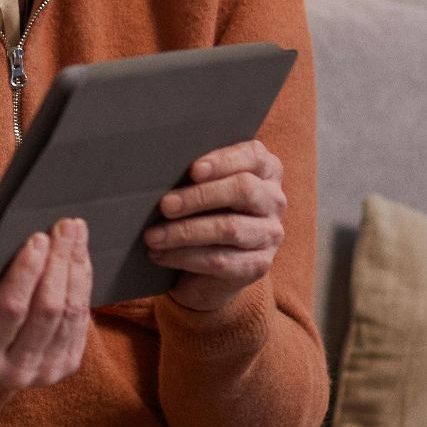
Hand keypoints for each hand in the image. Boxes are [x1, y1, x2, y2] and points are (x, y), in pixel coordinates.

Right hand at [0, 216, 91, 392]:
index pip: (8, 311)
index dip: (25, 273)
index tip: (35, 237)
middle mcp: (14, 373)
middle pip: (46, 310)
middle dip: (57, 262)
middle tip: (62, 224)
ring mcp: (44, 372)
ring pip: (69, 312)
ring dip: (75, 266)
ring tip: (73, 229)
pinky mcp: (66, 364)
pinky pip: (82, 318)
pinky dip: (83, 281)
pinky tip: (78, 253)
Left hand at [144, 140, 285, 312]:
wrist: (208, 269)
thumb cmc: (200, 212)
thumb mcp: (201, 188)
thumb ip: (195, 175)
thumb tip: (162, 168)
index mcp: (266, 170)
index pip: (254, 156)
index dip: (224, 161)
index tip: (193, 170)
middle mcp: (274, 200)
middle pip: (243, 190)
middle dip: (199, 197)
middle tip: (165, 205)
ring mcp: (270, 234)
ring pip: (229, 228)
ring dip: (185, 232)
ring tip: (152, 236)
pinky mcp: (259, 265)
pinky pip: (220, 260)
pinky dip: (185, 256)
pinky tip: (160, 255)